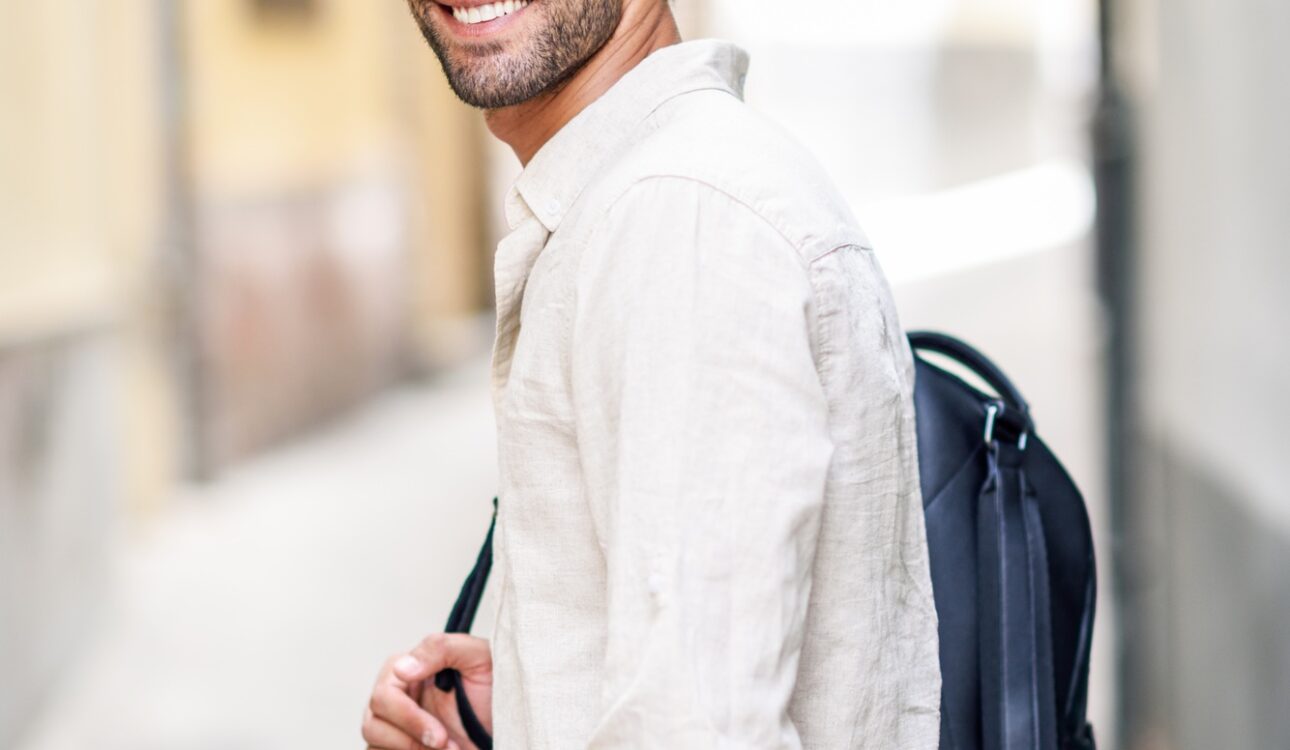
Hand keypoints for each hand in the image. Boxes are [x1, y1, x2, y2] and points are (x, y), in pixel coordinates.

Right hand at [362, 634, 493, 749]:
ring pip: (373, 742)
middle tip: (444, 745)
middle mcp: (397, 697)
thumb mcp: (478, 658)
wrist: (509, 722)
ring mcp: (395, 725)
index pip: (383, 694)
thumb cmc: (496, 690)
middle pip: (372, 723)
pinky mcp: (400, 745)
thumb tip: (401, 668)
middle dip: (410, 738)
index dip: (408, 717)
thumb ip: (440, 649)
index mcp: (409, 671)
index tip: (440, 735)